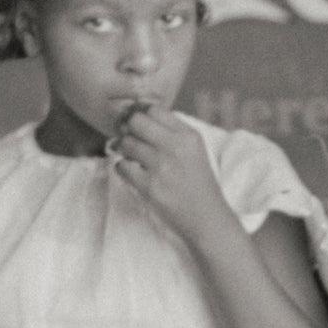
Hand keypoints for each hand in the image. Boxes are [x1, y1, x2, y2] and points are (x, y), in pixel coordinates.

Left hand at [111, 106, 231, 241]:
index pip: (154, 110)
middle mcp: (176, 147)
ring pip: (126, 144)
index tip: (138, 126)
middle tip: (131, 140)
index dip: (140, 115)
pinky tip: (135, 174)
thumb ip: (171, 131)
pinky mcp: (149, 187)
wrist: (206, 217)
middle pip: (136, 122)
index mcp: (189, 136)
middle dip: (128, 130)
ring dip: (124, 150)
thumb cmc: (197, 183)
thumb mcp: (194, 150)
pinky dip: (123, 169)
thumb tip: (133, 116)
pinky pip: (121, 166)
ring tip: (135, 159)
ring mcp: (162, 167)